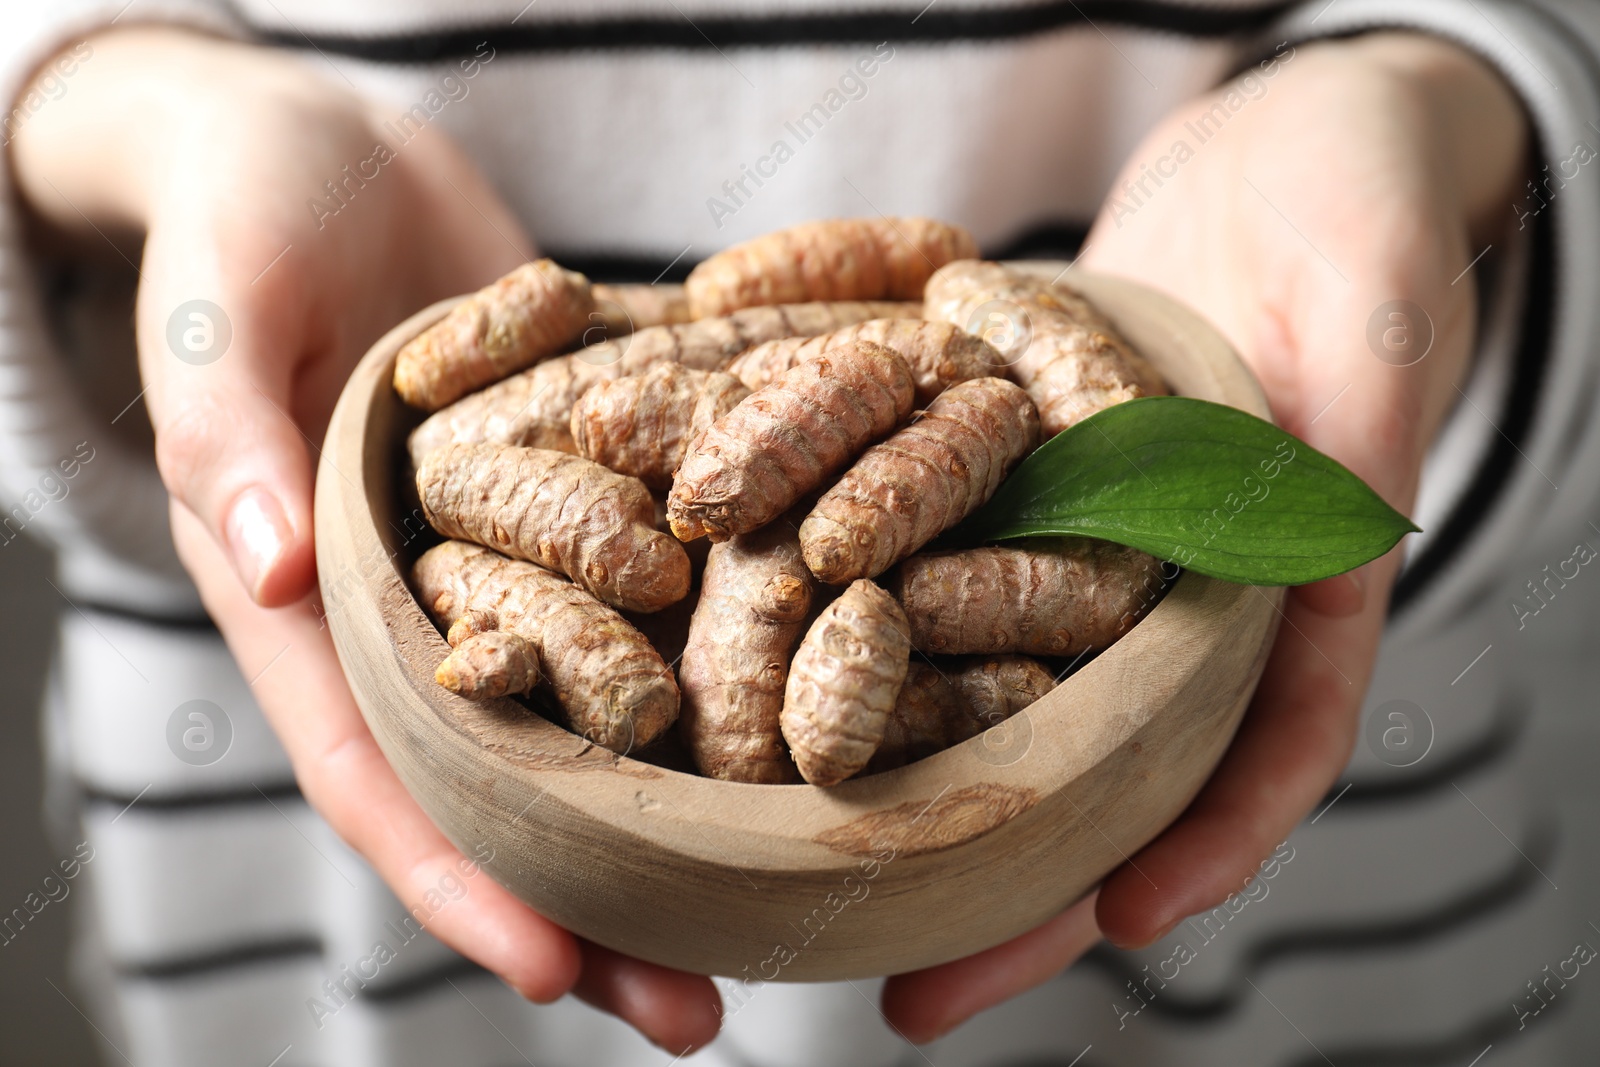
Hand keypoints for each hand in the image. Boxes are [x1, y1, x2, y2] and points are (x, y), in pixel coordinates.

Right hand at [11, 28, 719, 1052]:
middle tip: (703, 1013)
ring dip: (690, 800)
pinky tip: (824, 690)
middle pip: (517, 781)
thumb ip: (230, 438)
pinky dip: (730, 637)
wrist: (329, 149)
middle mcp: (427, 606)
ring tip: (790, 894)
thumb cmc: (240, 217)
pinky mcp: (589, 489)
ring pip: (606, 702)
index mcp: (317, 606)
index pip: (383, 774)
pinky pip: (665, 577)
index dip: (462, 880)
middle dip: (605, 898)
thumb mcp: (216, 315)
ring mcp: (517, 555)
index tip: (558, 973)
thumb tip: (267, 570)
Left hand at [882, 32, 1526, 1040]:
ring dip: (903, 787)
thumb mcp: (1378, 343)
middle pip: (1090, 765)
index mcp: (1276, 605)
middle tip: (911, 999)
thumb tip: (1335, 555)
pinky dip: (854, 627)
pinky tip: (770, 680)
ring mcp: (1075, 552)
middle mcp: (1165, 602)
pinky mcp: (1000, 489)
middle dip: (1004, 883)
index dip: (1196, 848)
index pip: (1251, 754)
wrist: (1276, 153)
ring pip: (988, 688)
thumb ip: (1353, 459)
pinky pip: (919, 565)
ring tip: (807, 894)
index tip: (1120, 922)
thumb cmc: (1368, 233)